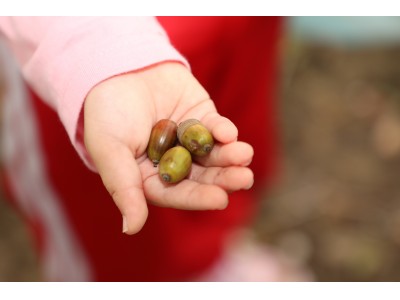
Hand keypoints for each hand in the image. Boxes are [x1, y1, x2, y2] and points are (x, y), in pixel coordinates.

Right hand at [84, 62, 253, 233]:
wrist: (115, 70)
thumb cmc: (106, 114)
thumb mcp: (109, 151)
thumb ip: (124, 188)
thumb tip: (132, 229)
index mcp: (151, 177)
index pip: (177, 193)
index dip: (198, 197)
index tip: (220, 199)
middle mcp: (173, 162)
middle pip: (202, 176)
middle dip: (223, 178)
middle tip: (244, 179)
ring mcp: (189, 140)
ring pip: (214, 154)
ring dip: (230, 156)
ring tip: (245, 155)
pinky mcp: (200, 116)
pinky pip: (215, 127)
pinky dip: (223, 130)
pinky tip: (228, 132)